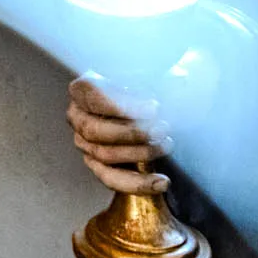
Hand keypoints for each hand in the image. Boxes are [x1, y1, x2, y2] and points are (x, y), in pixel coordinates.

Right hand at [66, 73, 172, 195]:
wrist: (148, 103)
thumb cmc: (144, 84)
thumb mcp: (151, 73)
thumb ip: (160, 76)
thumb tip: (179, 80)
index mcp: (83, 89)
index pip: (93, 97)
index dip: (122, 105)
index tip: (153, 108)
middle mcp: (78, 116)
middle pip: (96, 130)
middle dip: (132, 133)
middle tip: (162, 129)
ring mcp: (84, 142)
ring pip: (105, 155)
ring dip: (140, 153)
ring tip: (166, 145)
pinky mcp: (97, 163)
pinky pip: (112, 179)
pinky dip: (138, 183)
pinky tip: (161, 182)